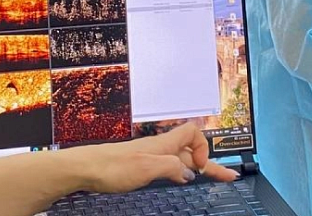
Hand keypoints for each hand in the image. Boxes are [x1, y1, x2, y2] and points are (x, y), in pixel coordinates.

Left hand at [72, 124, 238, 194]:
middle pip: (191, 149)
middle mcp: (159, 146)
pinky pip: (168, 165)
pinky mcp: (140, 165)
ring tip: (209, 176)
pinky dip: (180, 172)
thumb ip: (172, 167)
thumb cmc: (110, 166)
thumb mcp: (147, 168)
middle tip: (227, 176)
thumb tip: (190, 172)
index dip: (204, 148)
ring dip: (196, 167)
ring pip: (181, 158)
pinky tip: (179, 179)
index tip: (204, 169)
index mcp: (163, 144)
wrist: (84, 168)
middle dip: (210, 162)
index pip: (194, 133)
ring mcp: (149, 155)